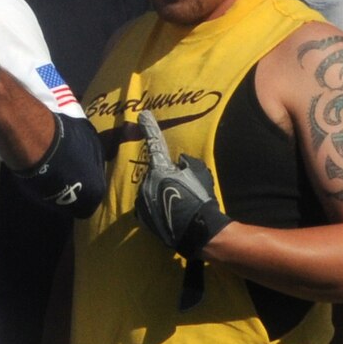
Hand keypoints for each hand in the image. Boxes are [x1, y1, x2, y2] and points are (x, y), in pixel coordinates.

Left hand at [133, 110, 231, 255]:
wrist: (196, 229)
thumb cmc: (201, 198)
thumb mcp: (200, 172)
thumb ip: (185, 163)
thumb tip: (177, 162)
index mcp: (160, 169)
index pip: (155, 143)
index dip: (149, 127)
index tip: (142, 114)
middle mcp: (146, 183)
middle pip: (154, 174)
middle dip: (164, 179)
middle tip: (182, 190)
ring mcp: (142, 201)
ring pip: (150, 191)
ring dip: (160, 194)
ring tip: (178, 204)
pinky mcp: (141, 217)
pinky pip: (148, 206)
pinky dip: (157, 207)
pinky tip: (171, 214)